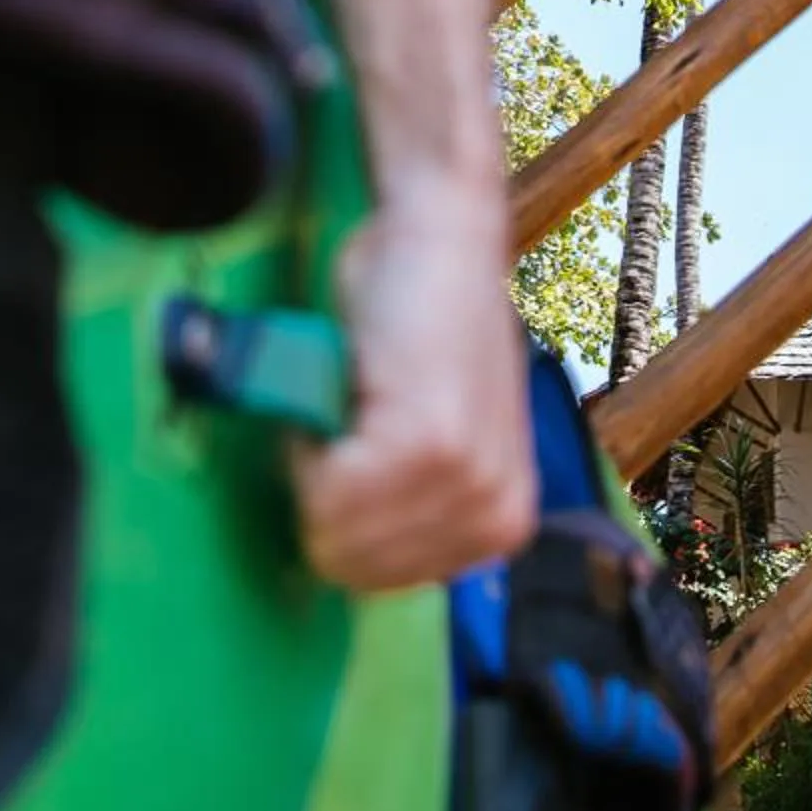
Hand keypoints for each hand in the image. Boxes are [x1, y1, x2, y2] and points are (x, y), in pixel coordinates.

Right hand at [290, 185, 536, 592]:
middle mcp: (497, 516)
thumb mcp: (437, 435)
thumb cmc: (421, 318)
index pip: (378, 579)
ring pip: (333, 532)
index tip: (353, 445)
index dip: (337, 515)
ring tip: (353, 398)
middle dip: (325, 496)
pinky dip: (308, 443)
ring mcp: (467, 481)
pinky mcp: (428, 443)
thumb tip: (343, 551)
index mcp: (504, 523)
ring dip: (316, 465)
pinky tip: (347, 388)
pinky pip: (326, 491)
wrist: (437, 231)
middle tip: (351, 417)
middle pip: (352, 568)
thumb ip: (411, 502)